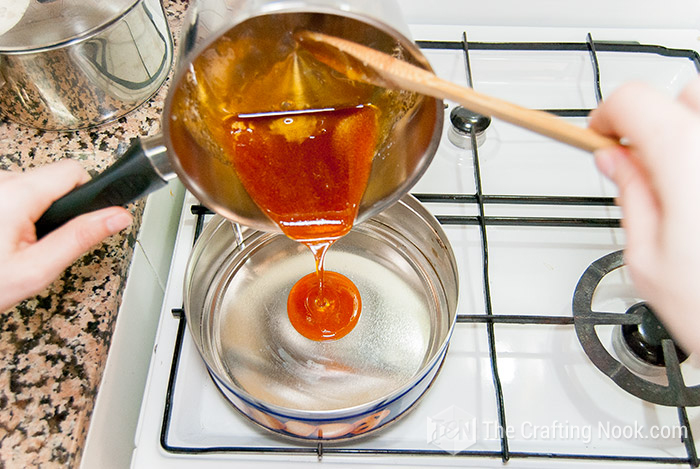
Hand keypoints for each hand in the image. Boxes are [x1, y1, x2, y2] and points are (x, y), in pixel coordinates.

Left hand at [0, 160, 132, 311]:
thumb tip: (117, 217)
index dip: (86, 195)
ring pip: (32, 187)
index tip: (80, 220)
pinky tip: (3, 239)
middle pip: (52, 179)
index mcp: (17, 194)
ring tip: (15, 246)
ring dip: (33, 214)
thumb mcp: (37, 269)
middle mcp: (1, 181)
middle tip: (40, 245)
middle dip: (56, 210)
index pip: (74, 170)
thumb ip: (81, 238)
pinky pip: (12, 194)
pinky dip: (15, 214)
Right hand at [589, 77, 699, 355]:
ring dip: (688, 133)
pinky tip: (698, 196)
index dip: (608, 117)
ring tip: (680, 181)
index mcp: (688, 162)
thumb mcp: (648, 258)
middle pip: (681, 95)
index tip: (601, 139)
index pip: (634, 101)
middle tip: (641, 164)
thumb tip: (614, 159)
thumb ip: (630, 194)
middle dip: (654, 122)